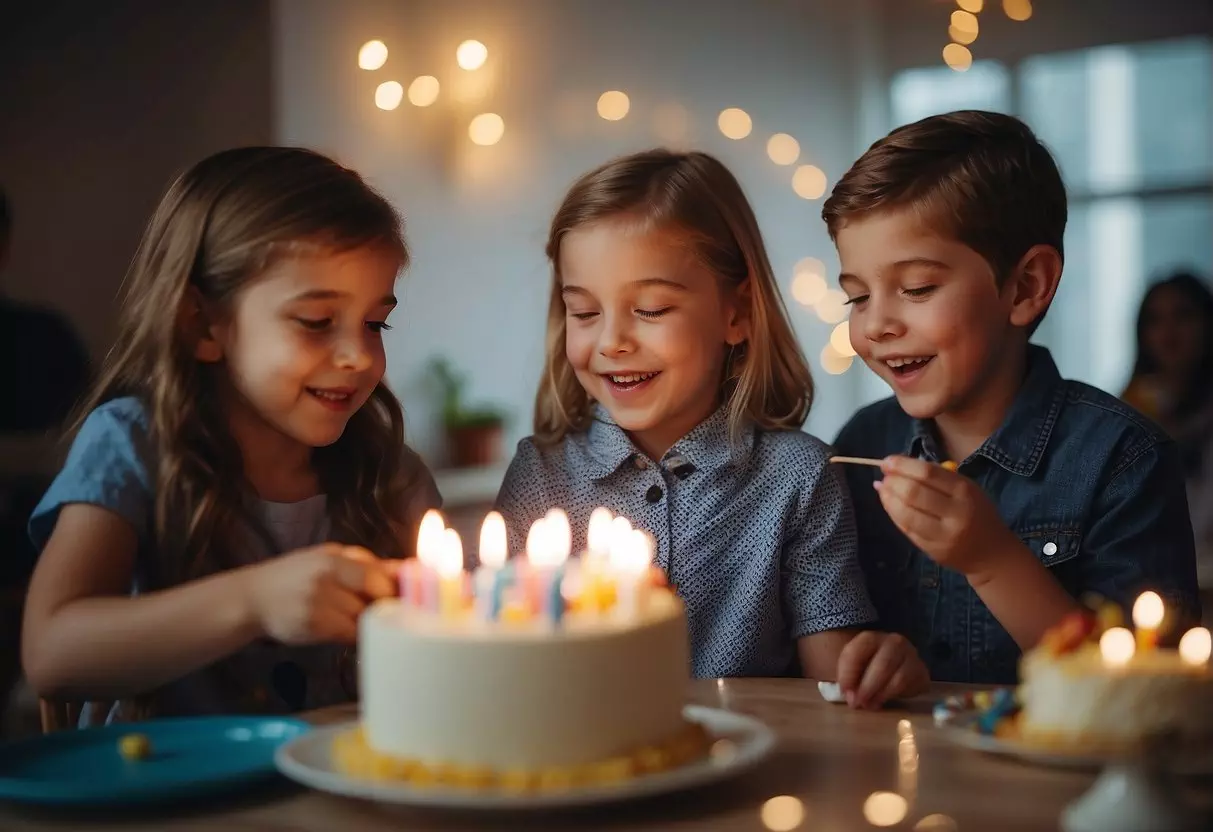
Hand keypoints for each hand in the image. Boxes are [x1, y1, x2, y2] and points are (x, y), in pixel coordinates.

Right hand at [243, 544, 399, 644]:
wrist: (252, 598)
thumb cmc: (298, 576)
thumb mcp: (328, 558)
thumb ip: (365, 563)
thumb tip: (408, 569)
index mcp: (333, 557)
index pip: (379, 574)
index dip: (398, 587)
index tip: (410, 594)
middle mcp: (326, 578)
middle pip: (376, 596)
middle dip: (386, 604)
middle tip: (386, 609)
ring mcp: (318, 603)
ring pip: (365, 617)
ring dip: (369, 621)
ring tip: (354, 616)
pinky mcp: (312, 627)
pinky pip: (350, 634)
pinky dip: (355, 633)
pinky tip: (347, 629)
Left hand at [836, 631, 929, 709]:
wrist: (887, 666)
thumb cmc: (865, 666)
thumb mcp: (850, 666)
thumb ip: (847, 677)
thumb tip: (851, 697)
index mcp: (871, 638)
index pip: (857, 652)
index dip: (848, 674)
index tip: (844, 692)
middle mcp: (894, 642)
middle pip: (882, 666)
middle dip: (867, 688)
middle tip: (857, 703)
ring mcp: (911, 656)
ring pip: (899, 679)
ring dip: (881, 695)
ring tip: (869, 705)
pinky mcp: (922, 672)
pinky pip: (911, 687)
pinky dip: (895, 697)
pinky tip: (883, 701)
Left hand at [874, 455, 1015, 576]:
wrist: (992, 554)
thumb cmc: (976, 513)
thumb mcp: (966, 488)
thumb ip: (936, 477)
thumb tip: (896, 466)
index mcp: (965, 491)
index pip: (928, 473)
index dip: (902, 465)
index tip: (887, 461)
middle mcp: (956, 513)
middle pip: (914, 493)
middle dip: (893, 481)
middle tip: (884, 476)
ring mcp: (943, 535)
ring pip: (906, 514)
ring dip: (888, 498)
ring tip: (882, 488)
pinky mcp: (933, 550)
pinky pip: (907, 529)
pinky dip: (893, 514)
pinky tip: (889, 504)